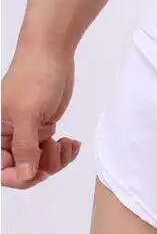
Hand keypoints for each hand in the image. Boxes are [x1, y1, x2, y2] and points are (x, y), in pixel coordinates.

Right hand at [2, 46, 80, 188]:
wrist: (51, 56)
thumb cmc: (33, 79)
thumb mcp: (27, 114)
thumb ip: (25, 147)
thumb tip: (24, 175)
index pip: (2, 170)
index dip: (18, 177)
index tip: (37, 173)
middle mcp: (9, 138)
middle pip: (24, 171)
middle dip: (44, 166)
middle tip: (56, 150)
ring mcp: (28, 135)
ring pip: (41, 164)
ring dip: (58, 159)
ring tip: (66, 142)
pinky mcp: (44, 130)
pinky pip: (53, 153)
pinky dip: (65, 152)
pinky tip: (72, 142)